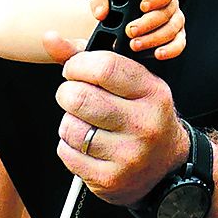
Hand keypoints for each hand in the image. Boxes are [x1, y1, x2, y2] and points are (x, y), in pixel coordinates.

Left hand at [42, 32, 187, 204]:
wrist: (167, 165)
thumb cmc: (143, 115)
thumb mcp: (130, 82)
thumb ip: (89, 57)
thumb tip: (50, 39)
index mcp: (152, 92)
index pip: (104, 67)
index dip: (78, 65)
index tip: (75, 70)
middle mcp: (144, 124)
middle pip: (79, 98)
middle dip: (68, 93)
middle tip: (76, 97)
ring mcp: (128, 155)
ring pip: (69, 126)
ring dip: (68, 121)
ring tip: (86, 123)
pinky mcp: (109, 179)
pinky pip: (66, 153)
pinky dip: (69, 146)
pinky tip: (88, 145)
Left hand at [89, 0, 185, 60]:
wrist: (117, 29)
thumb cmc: (117, 10)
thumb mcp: (106, 1)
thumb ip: (102, 2)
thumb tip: (102, 12)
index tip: (142, 6)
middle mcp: (169, 6)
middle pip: (167, 12)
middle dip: (148, 23)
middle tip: (131, 30)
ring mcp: (174, 23)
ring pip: (171, 29)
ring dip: (153, 38)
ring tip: (135, 44)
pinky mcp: (176, 40)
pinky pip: (178, 45)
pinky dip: (169, 50)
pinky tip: (157, 53)